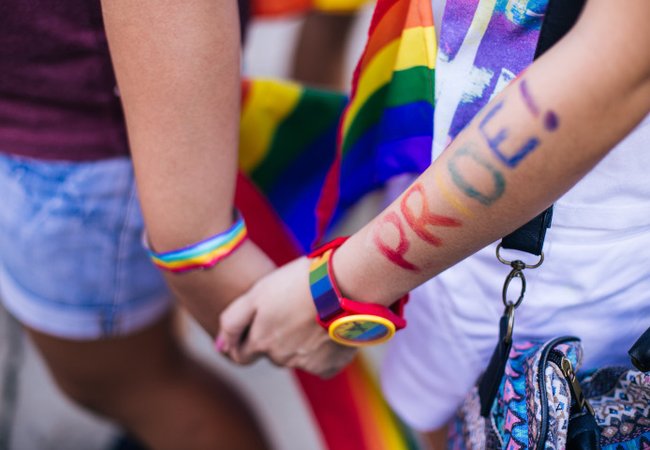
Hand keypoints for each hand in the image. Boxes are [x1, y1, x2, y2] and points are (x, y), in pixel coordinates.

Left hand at [216, 257, 356, 377]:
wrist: (343, 285)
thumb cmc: (297, 283)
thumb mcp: (257, 293)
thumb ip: (232, 322)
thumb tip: (219, 348)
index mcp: (261, 342)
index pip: (242, 355)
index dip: (245, 340)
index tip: (259, 322)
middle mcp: (281, 358)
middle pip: (271, 354)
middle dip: (275, 338)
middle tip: (290, 311)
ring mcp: (307, 364)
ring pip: (297, 358)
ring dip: (300, 342)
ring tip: (312, 313)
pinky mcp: (331, 364)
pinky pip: (322, 364)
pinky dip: (323, 352)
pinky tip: (328, 330)